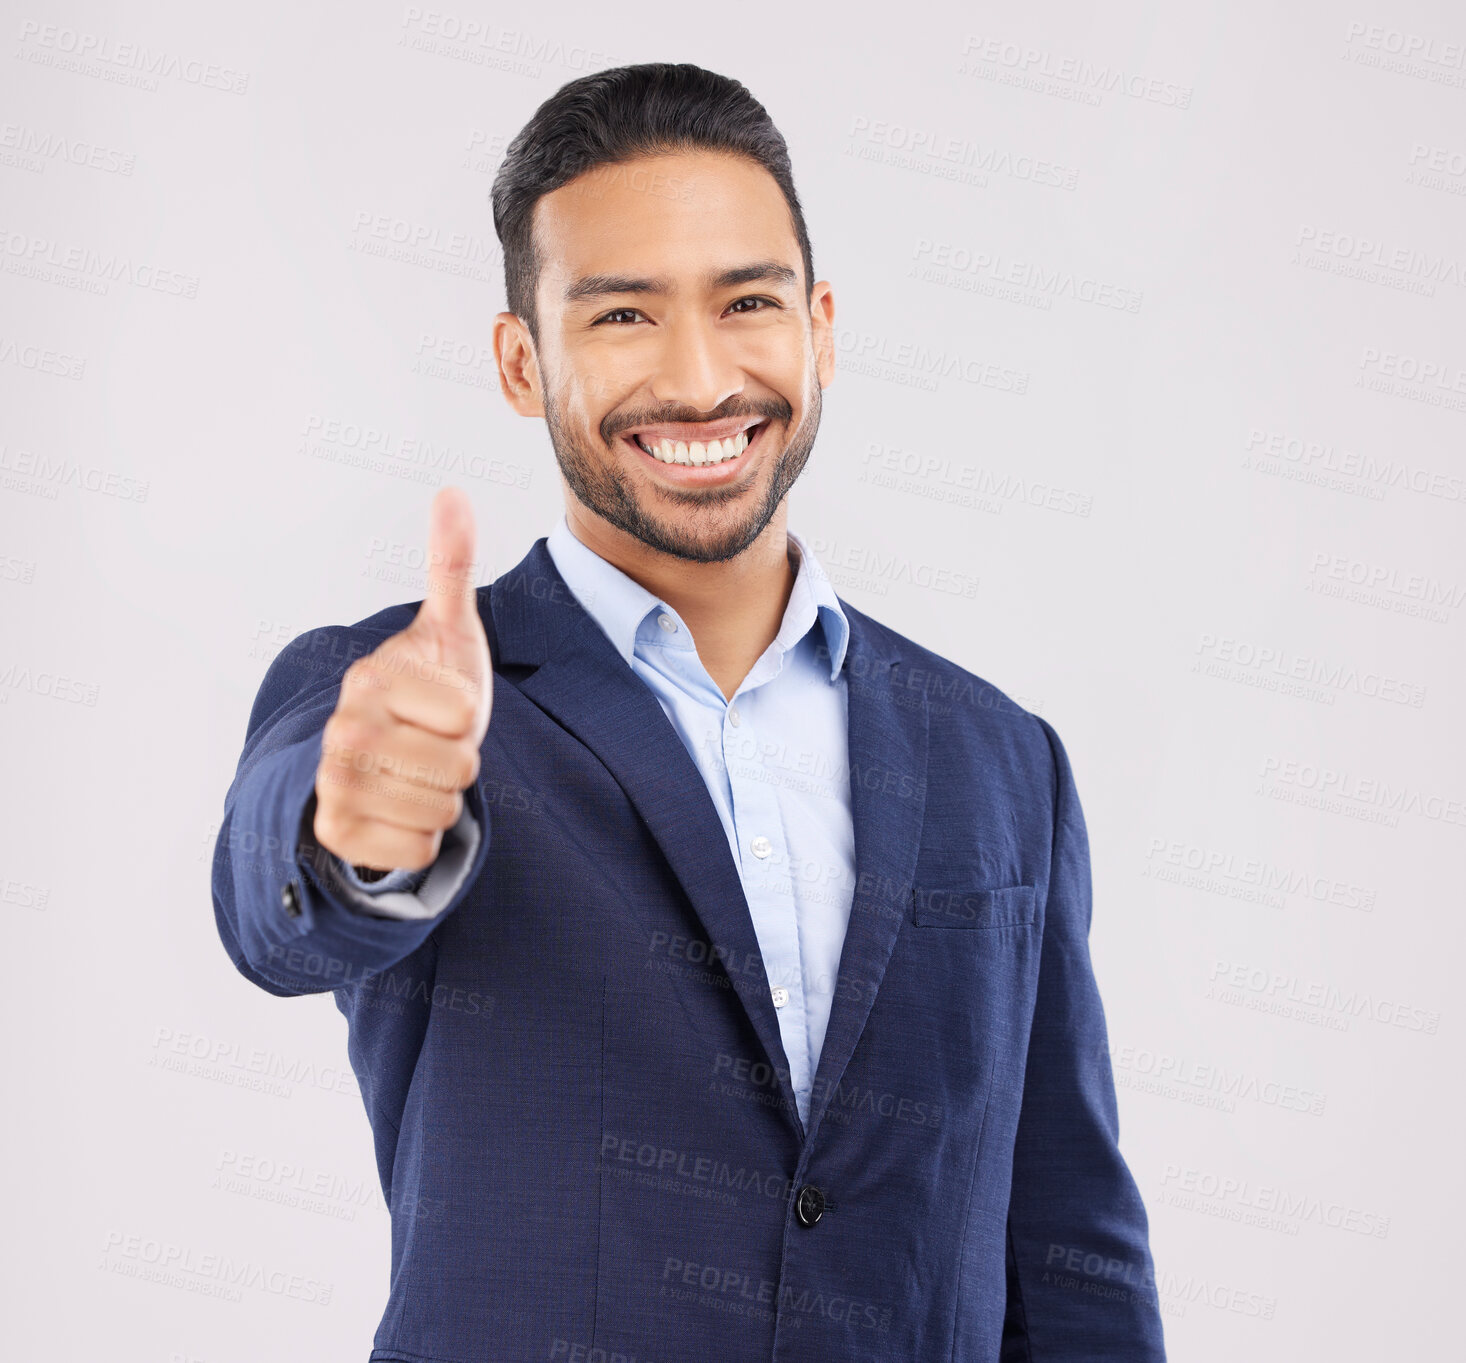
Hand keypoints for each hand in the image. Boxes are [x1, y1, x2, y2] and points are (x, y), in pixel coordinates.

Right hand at [312, 486, 492, 871]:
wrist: (390, 759)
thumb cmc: (430, 694)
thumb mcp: (450, 632)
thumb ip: (451, 566)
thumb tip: (452, 492)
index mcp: (371, 678)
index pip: (465, 716)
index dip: (468, 717)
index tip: (443, 708)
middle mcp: (342, 730)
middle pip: (458, 768)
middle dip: (460, 762)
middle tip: (433, 746)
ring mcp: (332, 783)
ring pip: (441, 812)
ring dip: (444, 799)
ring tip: (419, 775)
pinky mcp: (334, 833)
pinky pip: (418, 850)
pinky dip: (421, 839)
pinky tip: (400, 812)